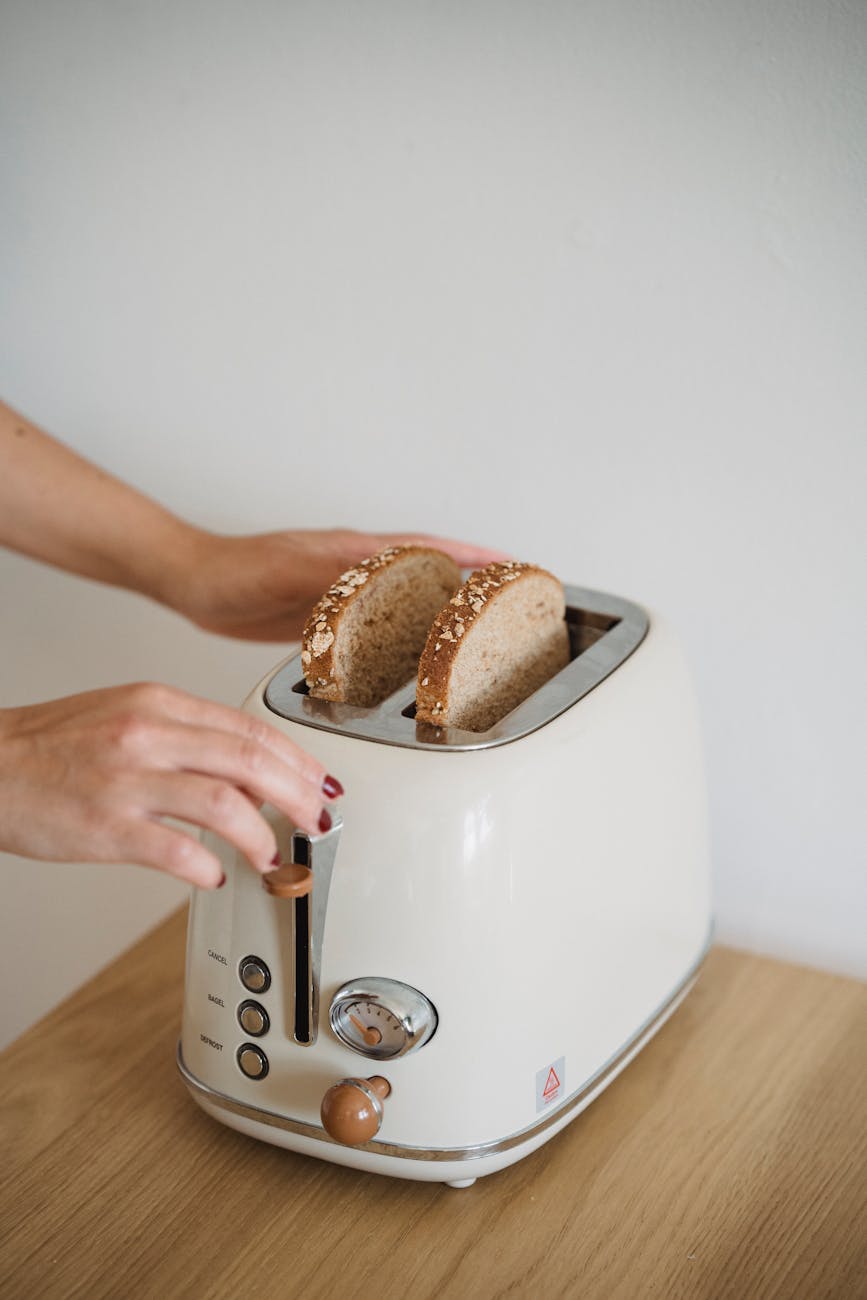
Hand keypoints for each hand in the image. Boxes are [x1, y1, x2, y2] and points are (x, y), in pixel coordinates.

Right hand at [0, 683, 342, 888]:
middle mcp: (147, 735)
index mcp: (158, 703)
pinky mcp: (105, 828)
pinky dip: (207, 867)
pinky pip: (177, 851)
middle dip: (297, 795)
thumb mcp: (126, 715)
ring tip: (271, 856)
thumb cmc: (54, 746)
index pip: (249, 728)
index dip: (297, 759)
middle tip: (318, 821)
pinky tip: (214, 875)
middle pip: (250, 761)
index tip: (321, 783)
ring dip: (261, 837)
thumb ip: (187, 735)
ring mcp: (127, 782)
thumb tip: (248, 770)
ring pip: (224, 805)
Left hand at [165, 528, 509, 641]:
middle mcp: (357, 569)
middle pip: (430, 572)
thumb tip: (392, 573)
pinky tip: (412, 654)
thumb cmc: (235, 574)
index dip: (475, 559)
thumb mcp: (293, 574)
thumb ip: (341, 577)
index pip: (431, 550)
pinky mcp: (326, 616)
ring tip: (477, 632)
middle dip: (473, 584)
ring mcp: (344, 593)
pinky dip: (404, 634)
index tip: (514, 566)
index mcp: (357, 554)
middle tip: (512, 602)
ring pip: (408, 599)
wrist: (194, 584)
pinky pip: (380, 624)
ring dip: (441, 610)